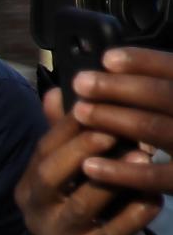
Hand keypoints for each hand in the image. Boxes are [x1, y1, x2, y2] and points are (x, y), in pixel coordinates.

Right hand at [16, 78, 164, 234]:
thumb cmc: (95, 205)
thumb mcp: (79, 171)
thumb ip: (68, 136)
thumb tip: (56, 91)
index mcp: (30, 183)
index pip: (44, 148)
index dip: (70, 125)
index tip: (99, 102)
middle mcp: (34, 211)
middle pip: (50, 175)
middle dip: (81, 150)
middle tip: (113, 131)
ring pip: (81, 206)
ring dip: (113, 181)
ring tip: (143, 160)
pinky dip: (131, 218)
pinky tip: (154, 201)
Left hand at [67, 47, 172, 198]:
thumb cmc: (167, 133)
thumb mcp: (159, 108)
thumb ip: (128, 96)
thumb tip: (71, 84)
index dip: (144, 61)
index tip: (107, 58)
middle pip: (164, 94)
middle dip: (119, 87)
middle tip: (81, 82)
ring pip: (155, 128)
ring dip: (114, 118)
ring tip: (79, 112)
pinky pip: (155, 177)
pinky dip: (121, 171)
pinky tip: (89, 165)